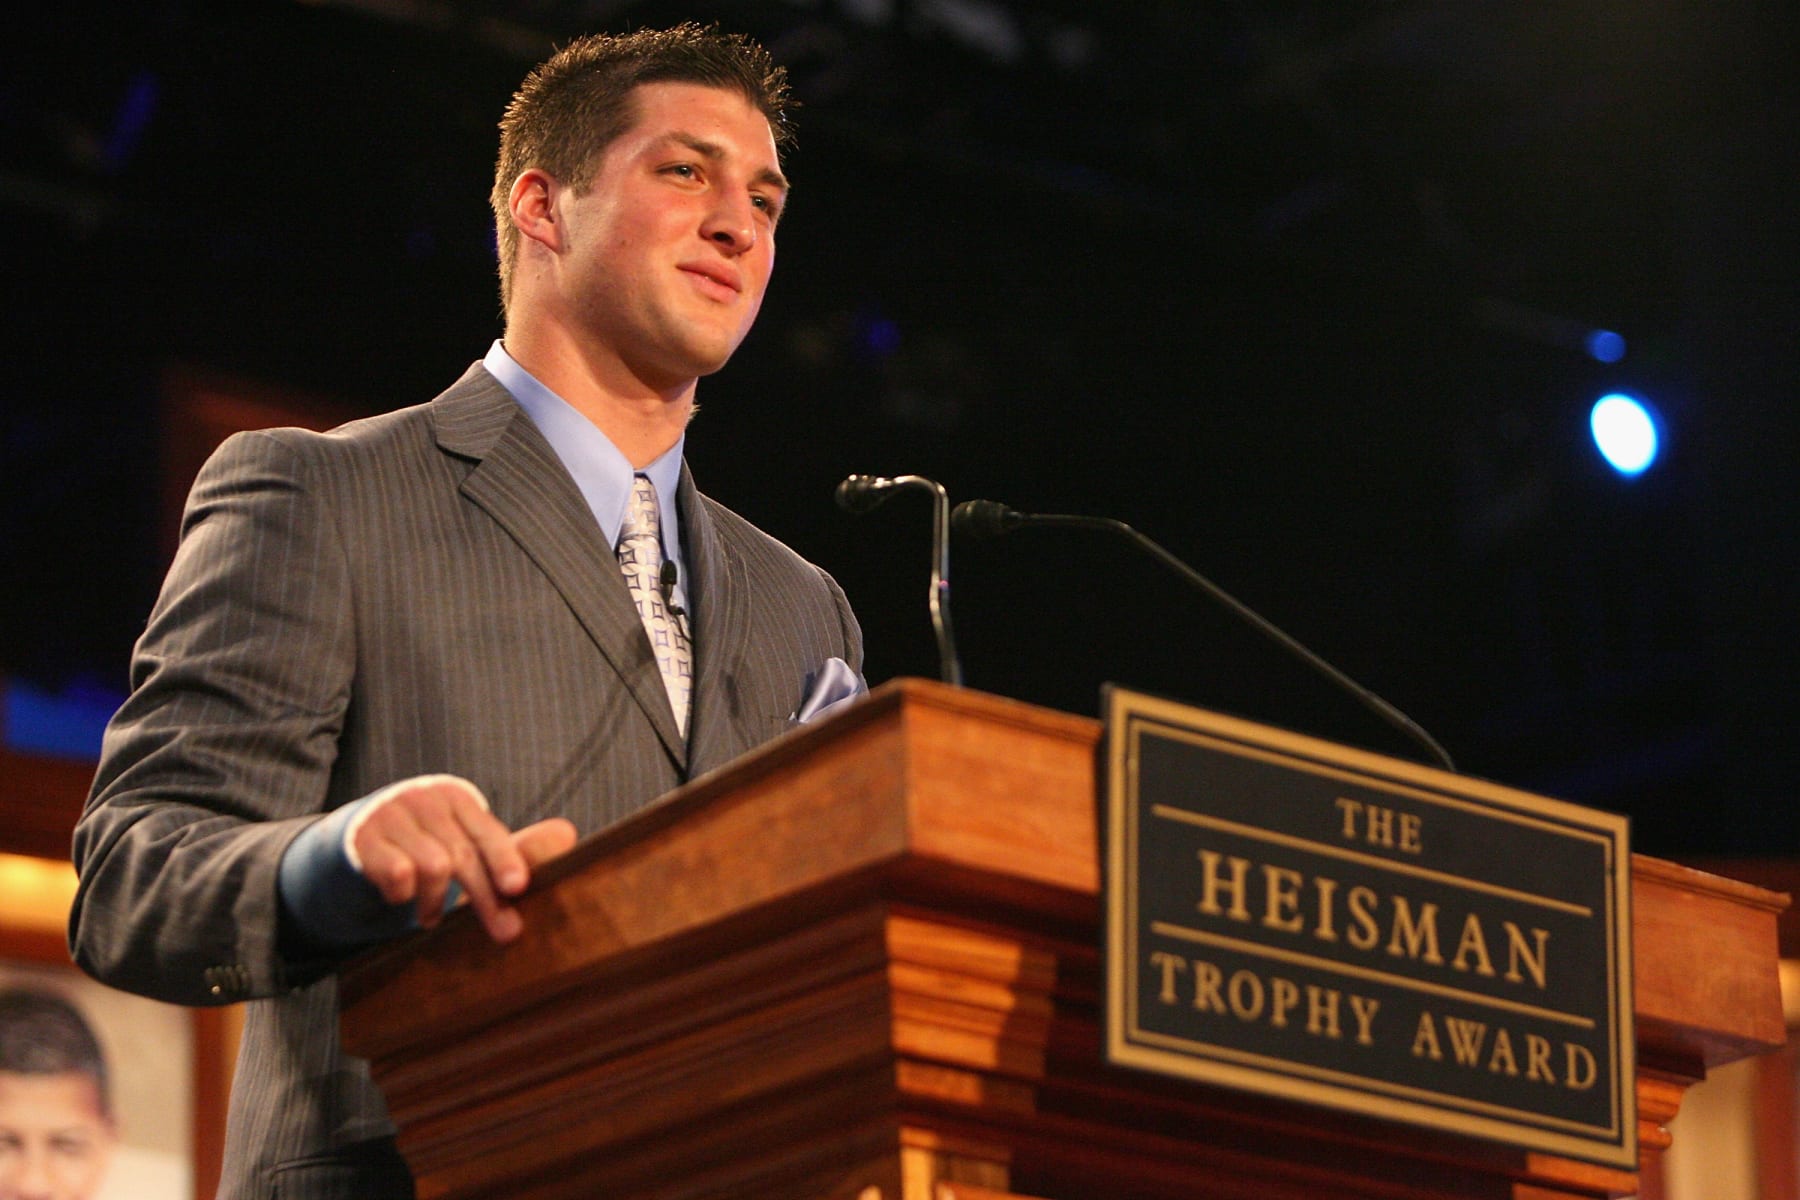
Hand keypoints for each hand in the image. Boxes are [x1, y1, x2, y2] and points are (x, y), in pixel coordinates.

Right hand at [347, 775, 576, 942]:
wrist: (352, 844)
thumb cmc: (424, 845)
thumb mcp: (466, 843)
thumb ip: (511, 847)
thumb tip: (569, 834)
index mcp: (456, 797)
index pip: (487, 832)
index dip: (505, 859)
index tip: (518, 887)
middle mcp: (424, 798)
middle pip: (464, 854)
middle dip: (485, 897)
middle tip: (504, 932)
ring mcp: (390, 815)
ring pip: (433, 866)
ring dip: (437, 901)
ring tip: (433, 917)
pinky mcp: (361, 839)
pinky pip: (396, 873)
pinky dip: (403, 895)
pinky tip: (401, 901)